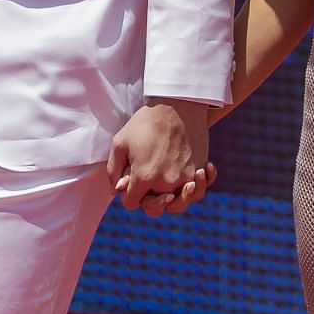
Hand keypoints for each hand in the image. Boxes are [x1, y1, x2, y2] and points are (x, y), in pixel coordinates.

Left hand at [106, 99, 208, 217]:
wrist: (176, 104)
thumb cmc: (145, 122)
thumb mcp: (120, 142)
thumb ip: (114, 170)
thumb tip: (117, 190)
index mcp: (144, 177)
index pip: (131, 203)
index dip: (127, 195)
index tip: (129, 182)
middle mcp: (166, 182)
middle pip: (155, 209)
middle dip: (147, 201)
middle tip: (146, 187)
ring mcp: (185, 178)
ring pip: (179, 205)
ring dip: (171, 201)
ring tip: (168, 190)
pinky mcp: (198, 169)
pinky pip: (200, 189)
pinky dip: (197, 187)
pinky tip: (192, 179)